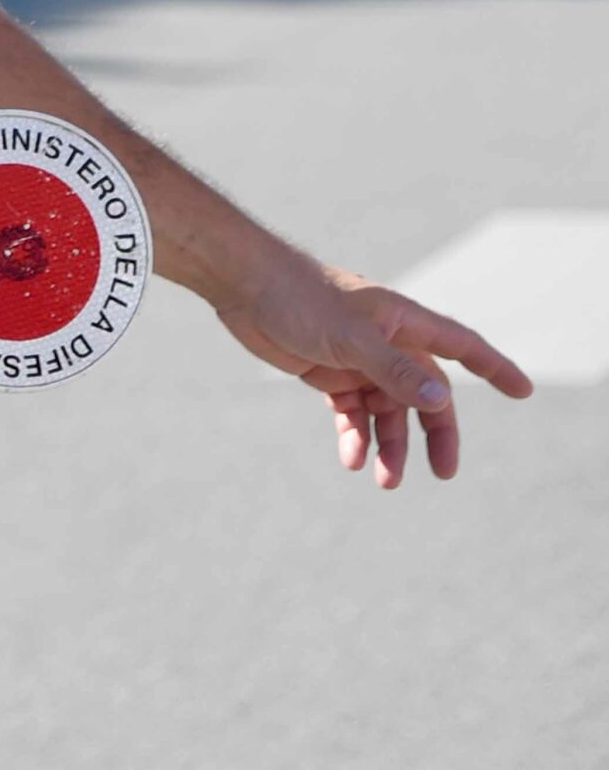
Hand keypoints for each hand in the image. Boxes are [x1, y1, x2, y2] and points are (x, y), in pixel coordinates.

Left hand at [214, 250, 532, 486]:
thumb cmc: (300, 299)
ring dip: (390, 445)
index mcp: (404, 323)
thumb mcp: (351, 338)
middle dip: (436, 433)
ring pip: (388, 411)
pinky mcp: (329, 373)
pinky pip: (353, 413)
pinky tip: (351, 460)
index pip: (462, 347)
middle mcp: (387, 342)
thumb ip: (394, 370)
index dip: (494, 368)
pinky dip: (356, 437)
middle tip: (443, 473)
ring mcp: (358, 359)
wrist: (245, 287)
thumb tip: (441, 401)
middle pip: (426, 394)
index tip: (523, 391)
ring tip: (385, 482)